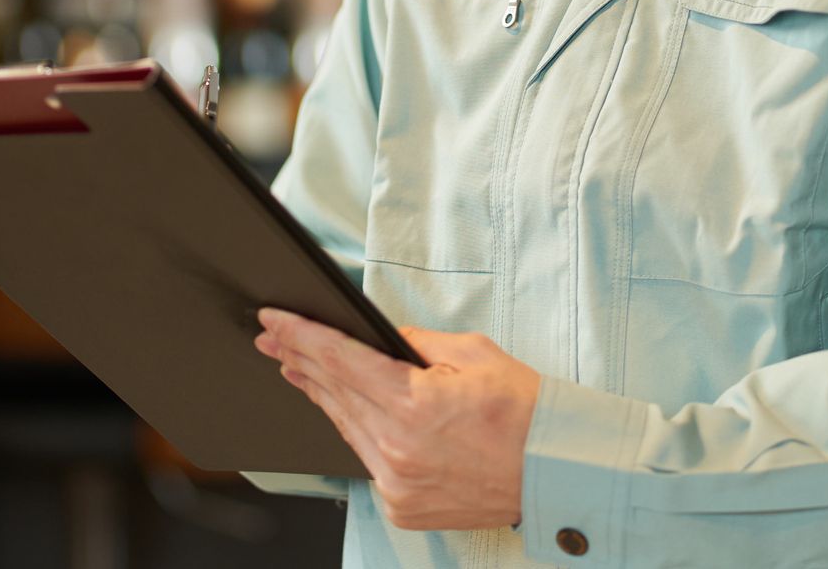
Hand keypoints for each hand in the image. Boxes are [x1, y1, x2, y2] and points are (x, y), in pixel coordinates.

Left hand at [254, 307, 540, 531]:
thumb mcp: (473, 353)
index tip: (276, 321)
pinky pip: (366, 459)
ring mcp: (397, 484)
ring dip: (319, 394)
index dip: (302, 336)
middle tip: (272, 339)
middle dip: (300, 360)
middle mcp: (398, 449)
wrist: (554, 471)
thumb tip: (380, 336)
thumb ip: (416, 342)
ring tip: (295, 367)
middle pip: (334, 393)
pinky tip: (340, 409)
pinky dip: (353, 430)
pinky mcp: (403, 506)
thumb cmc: (524, 412)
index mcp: (414, 404)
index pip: (340, 360)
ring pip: (345, 427)